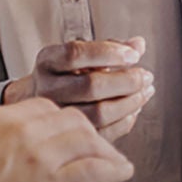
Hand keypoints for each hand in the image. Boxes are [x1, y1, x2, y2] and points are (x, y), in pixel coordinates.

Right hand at [0, 96, 132, 181]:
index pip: (44, 107)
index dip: (62, 121)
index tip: (68, 132)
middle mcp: (24, 130)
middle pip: (71, 119)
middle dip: (87, 133)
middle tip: (96, 146)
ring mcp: (41, 156)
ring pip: (88, 139)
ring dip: (105, 150)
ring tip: (114, 161)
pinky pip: (96, 169)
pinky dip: (114, 169)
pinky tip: (122, 172)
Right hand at [3, 36, 153, 141]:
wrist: (36, 101)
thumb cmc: (63, 74)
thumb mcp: (78, 53)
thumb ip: (108, 47)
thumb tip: (138, 44)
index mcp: (47, 61)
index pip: (75, 53)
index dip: (108, 52)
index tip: (134, 53)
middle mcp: (47, 89)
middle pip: (91, 86)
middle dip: (126, 80)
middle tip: (145, 76)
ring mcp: (57, 115)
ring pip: (99, 113)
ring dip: (130, 102)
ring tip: (145, 91)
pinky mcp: (70, 137)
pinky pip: (104, 132)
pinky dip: (125, 121)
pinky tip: (134, 109)